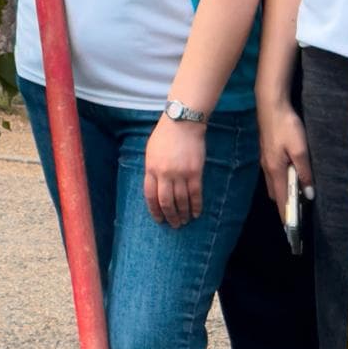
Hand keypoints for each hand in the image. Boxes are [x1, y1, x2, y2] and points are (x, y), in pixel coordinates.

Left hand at [141, 112, 207, 226]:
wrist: (182, 123)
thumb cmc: (165, 136)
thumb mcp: (151, 152)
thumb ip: (152, 170)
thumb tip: (156, 189)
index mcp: (151, 169)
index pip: (150, 196)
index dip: (154, 210)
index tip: (159, 219)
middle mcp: (164, 174)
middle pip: (165, 202)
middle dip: (170, 216)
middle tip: (174, 225)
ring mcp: (180, 174)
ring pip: (181, 201)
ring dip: (183, 214)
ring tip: (185, 221)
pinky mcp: (194, 172)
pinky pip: (195, 194)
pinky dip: (196, 206)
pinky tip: (197, 213)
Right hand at [257, 95, 309, 205]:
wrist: (271, 105)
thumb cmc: (286, 126)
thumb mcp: (300, 150)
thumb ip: (304, 172)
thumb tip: (308, 194)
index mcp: (276, 170)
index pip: (281, 200)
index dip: (286, 216)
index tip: (291, 230)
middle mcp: (268, 169)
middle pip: (276, 195)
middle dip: (285, 206)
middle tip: (299, 214)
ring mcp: (265, 160)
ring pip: (275, 184)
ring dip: (284, 193)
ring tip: (298, 198)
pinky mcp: (267, 153)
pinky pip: (274, 175)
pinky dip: (282, 182)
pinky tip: (292, 177)